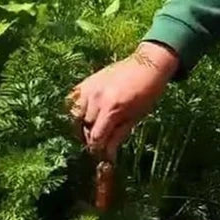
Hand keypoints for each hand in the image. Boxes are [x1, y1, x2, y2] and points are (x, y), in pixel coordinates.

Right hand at [66, 42, 179, 160]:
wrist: (148, 64)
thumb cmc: (148, 92)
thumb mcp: (137, 116)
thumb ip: (119, 135)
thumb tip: (108, 155)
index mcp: (112, 108)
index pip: (96, 138)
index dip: (97, 149)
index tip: (100, 155)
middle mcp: (96, 99)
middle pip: (84, 128)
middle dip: (91, 138)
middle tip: (101, 140)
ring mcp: (89, 89)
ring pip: (74, 116)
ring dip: (82, 125)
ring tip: (94, 127)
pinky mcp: (85, 82)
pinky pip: (71, 101)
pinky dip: (75, 110)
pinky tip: (86, 114)